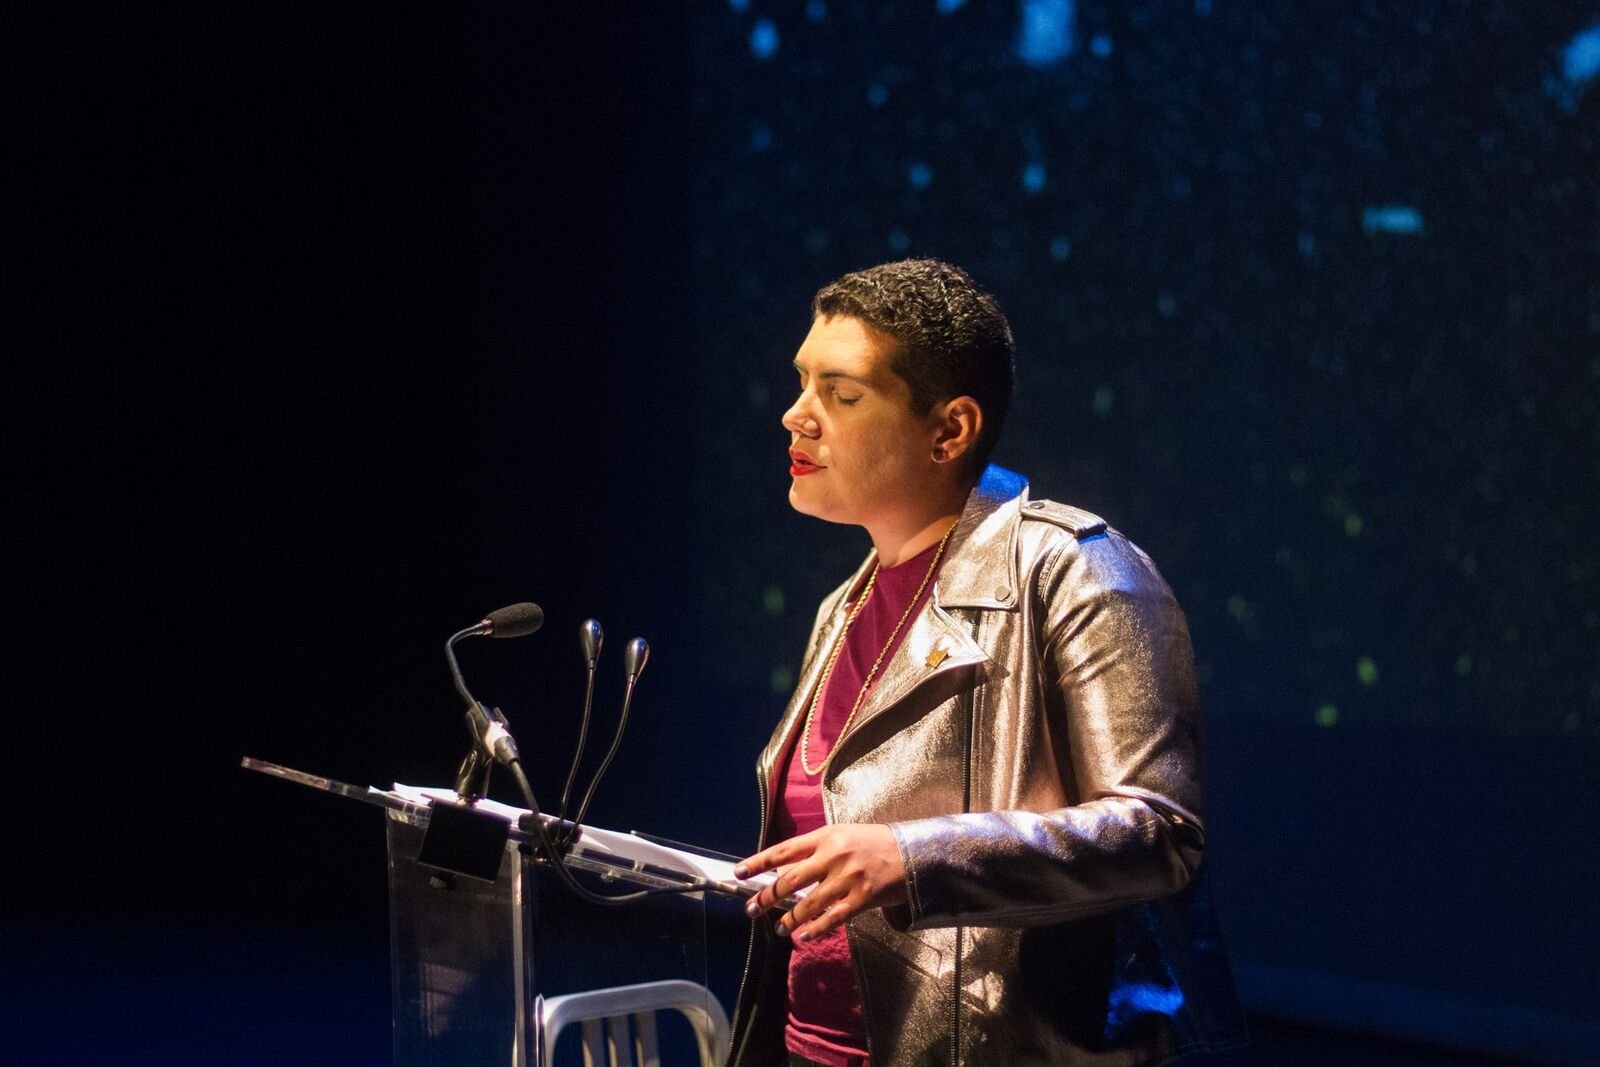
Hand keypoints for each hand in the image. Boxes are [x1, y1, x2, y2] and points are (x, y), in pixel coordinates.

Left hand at [735, 824, 907, 941]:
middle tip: (751, 909)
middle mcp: (833, 856)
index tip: (739, 873)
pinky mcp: (862, 898)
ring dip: (789, 919)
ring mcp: (848, 878)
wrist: (911, 852)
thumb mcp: (842, 835)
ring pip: (808, 904)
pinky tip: (804, 937)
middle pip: (790, 880)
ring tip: (778, 928)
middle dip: (767, 897)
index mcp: (825, 837)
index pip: (783, 850)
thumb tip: (784, 867)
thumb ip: (815, 849)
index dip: (759, 863)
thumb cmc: (871, 843)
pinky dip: (815, 930)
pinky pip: (832, 918)